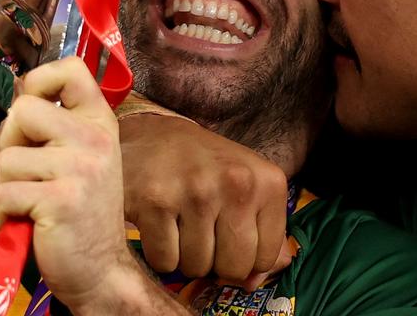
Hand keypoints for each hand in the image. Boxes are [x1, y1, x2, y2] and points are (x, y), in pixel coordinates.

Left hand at [0, 58, 186, 313]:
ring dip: (7, 187)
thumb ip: (57, 128)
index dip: (39, 80)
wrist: (101, 269)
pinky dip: (2, 217)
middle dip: (11, 143)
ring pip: (8, 158)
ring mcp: (80, 168)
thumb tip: (16, 103)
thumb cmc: (81, 212)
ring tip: (28, 204)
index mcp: (99, 122)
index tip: (33, 106)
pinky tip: (22, 226)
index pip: (71, 70)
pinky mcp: (61, 200)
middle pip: (23, 110)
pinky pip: (5, 194)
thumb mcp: (82, 158)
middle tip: (28, 173)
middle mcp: (95, 138)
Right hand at [120, 111, 291, 286]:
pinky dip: (158, 253)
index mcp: (268, 182)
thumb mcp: (245, 186)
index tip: (227, 235)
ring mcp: (196, 192)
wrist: (149, 133)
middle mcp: (237, 183)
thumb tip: (256, 282)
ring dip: (184, 256)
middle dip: (214, 262)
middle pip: (233, 268)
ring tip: (178, 222)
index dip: (243, 257)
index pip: (265, 258)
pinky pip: (165, 262)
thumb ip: (261, 233)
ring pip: (197, 268)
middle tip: (200, 231)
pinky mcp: (156, 202)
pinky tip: (158, 223)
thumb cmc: (202, 166)